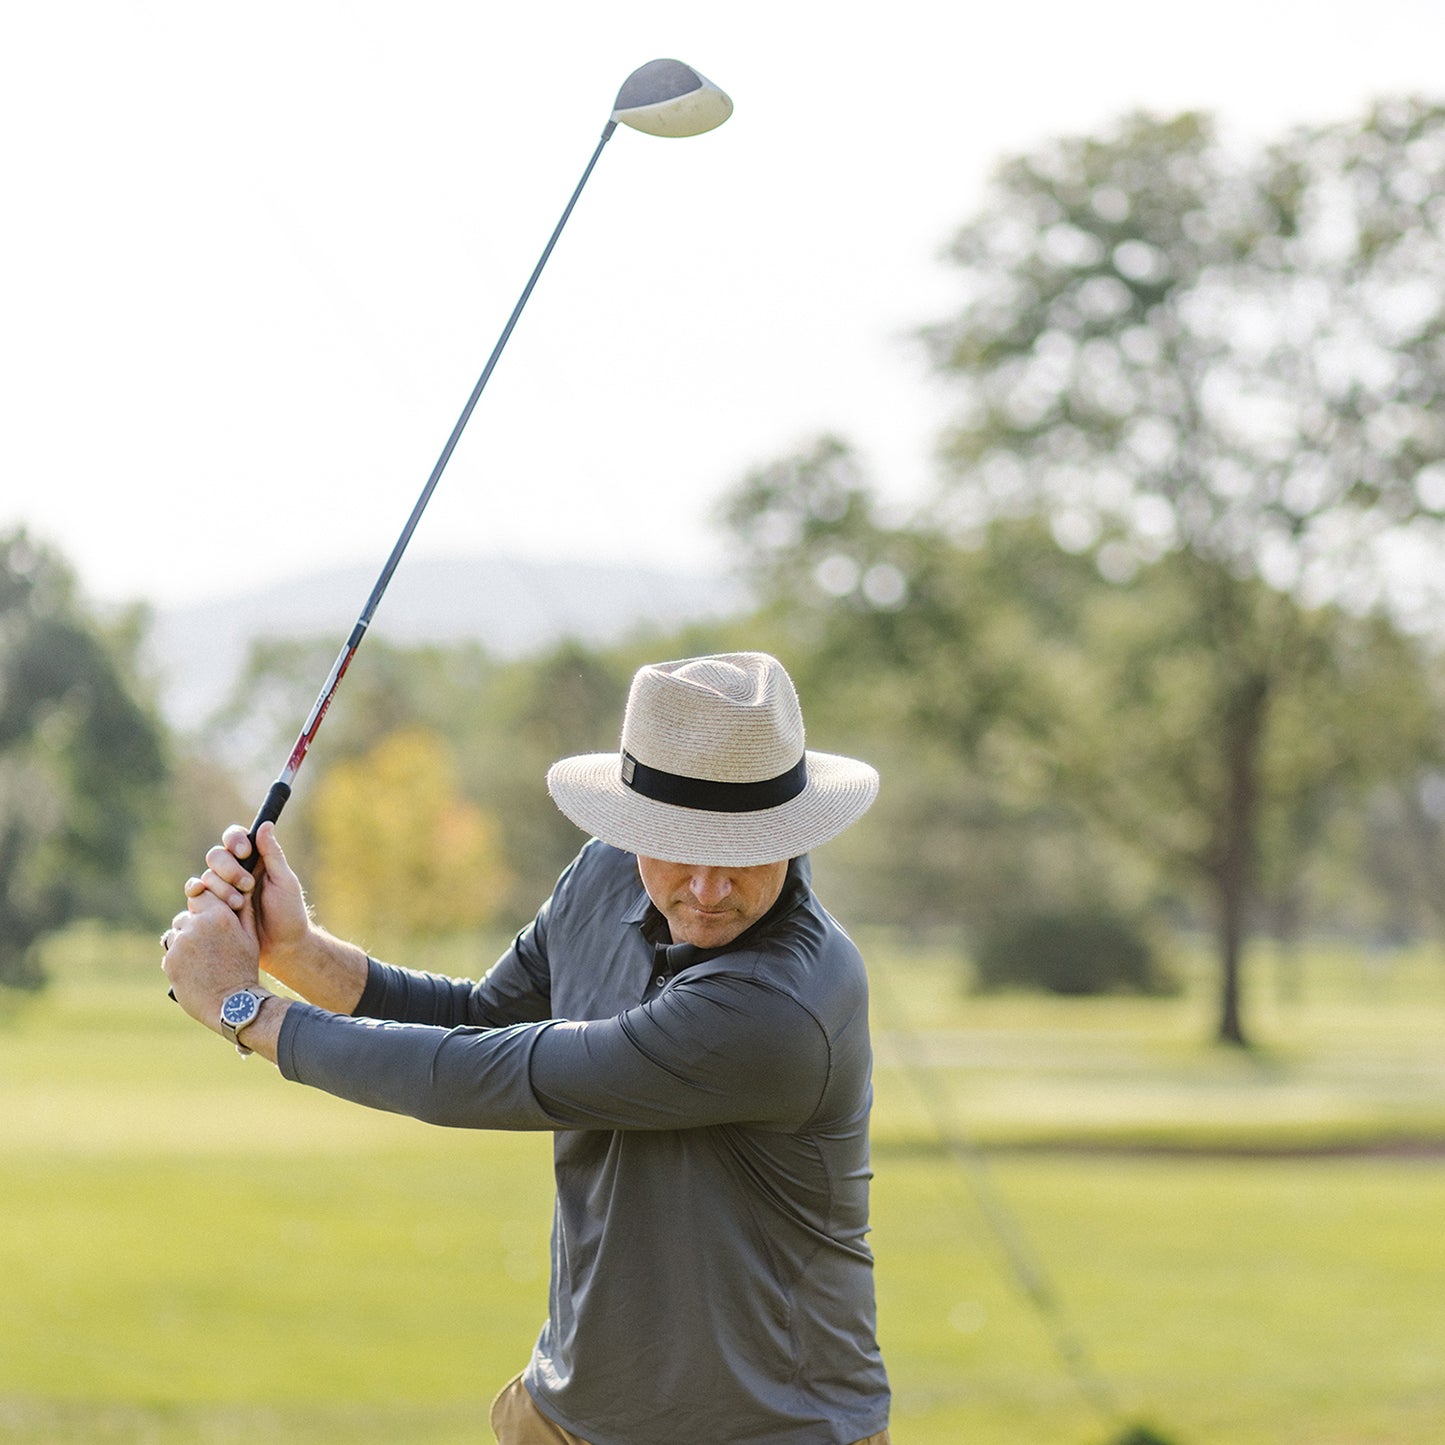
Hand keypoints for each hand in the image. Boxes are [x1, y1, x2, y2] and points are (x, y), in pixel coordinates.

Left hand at [161, 891, 259, 1032]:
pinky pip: (170, 954)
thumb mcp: (250, 936)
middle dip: (192, 927)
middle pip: (184, 917)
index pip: (199, 895)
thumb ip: (241, 911)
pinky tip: (194, 971)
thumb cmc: (244, 968)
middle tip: (207, 945)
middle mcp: (197, 925)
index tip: (208, 917)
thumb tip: (239, 893)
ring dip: (184, 943)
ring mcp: (181, 943)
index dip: (203, 906)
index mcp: (219, 915)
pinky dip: (178, 960)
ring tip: (201, 961)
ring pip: (175, 935)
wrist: (232, 1003)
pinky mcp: (170, 961)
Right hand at [185, 822, 310, 977]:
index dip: (234, 841)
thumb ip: (273, 854)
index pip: (235, 838)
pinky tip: (203, 898)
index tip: (245, 852)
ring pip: (206, 875)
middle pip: (216, 856)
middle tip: (247, 885)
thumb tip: (265, 824)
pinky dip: (196, 892)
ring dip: (221, 888)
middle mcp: (234, 872)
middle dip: (229, 869)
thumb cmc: (288, 913)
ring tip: (240, 905)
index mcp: (254, 860)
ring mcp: (221, 890)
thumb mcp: (285, 882)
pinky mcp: (210, 908)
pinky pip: (195, 894)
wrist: (281, 947)